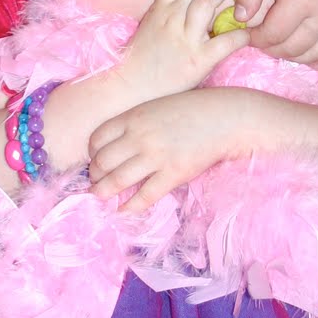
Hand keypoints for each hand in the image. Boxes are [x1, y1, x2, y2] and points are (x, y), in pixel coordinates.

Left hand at [89, 90, 227, 212]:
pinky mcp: (173, 174)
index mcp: (133, 117)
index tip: (95, 161)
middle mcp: (139, 136)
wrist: (225, 117)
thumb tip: (116, 146)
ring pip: (117, 180)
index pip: (97, 138)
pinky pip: (144, 196)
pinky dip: (130, 206)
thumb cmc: (192, 110)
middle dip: (95, 176)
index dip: (92, 154)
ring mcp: (156, 156)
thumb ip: (135, 123)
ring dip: (104, 192)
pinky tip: (123, 210)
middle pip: (102, 161)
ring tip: (101, 198)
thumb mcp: (156, 107)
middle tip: (96, 183)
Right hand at [116, 0, 249, 104]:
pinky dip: (240, 35)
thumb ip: (171, 8)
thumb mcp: (152, 25)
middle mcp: (171, 18)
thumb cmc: (144, 58)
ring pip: (207, 3)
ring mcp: (183, 39)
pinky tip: (250, 32)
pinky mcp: (196, 61)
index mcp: (160, 8)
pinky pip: (223, 43)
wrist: (131, 90)